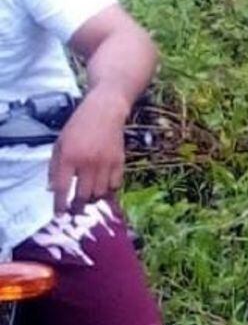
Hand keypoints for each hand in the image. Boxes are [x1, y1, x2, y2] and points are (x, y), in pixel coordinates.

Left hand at [47, 88, 128, 215]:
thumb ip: (54, 167)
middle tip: (74, 210)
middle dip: (77, 207)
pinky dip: (109, 190)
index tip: (59, 214)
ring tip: (88, 198)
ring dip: (93, 199)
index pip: (62, 188)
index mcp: (69, 157)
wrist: (105, 110)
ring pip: (100, 193)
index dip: (59, 204)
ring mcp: (105, 162)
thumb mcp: (59, 143)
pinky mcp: (119, 160)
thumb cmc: (78, 126)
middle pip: (82, 195)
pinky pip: (116, 184)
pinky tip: (103, 188)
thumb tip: (51, 190)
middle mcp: (87, 162)